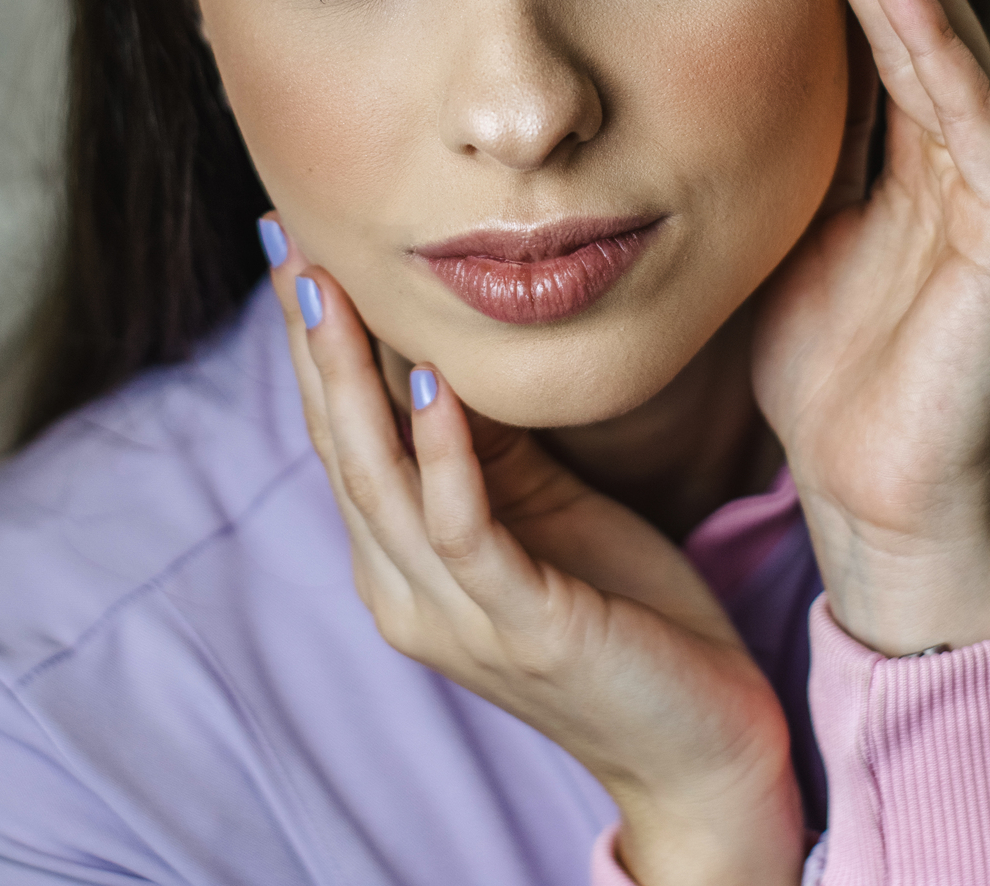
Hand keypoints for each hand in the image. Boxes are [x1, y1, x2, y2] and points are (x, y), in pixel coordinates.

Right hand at [262, 235, 803, 885]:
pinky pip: (462, 528)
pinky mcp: (520, 626)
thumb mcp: (542, 506)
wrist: (698, 744)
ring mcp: (455, 615)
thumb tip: (445, 346)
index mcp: (404, 562)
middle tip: (291, 247)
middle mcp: (404, 590)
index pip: (341, 436)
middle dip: (313, 345)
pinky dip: (442, 451)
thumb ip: (486, 446)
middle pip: (340, 448)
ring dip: (352, 381)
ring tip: (336, 294)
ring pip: (380, 482)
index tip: (296, 250)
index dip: (314, 344)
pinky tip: (432, 383)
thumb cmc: (623, 612)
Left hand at [751, 0, 989, 656]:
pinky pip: (973, 128)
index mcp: (897, 136)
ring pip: (947, 40)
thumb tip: (690, 58)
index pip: (872, 2)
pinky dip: (938, 51)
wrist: (873, 488)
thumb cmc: (821, 359)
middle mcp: (953, 141)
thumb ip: (770, 140)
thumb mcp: (777, 221)